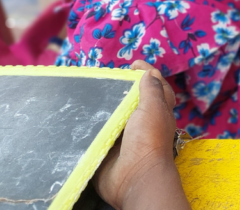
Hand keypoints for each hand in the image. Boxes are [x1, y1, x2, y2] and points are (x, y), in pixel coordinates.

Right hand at [95, 61, 187, 209]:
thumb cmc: (148, 140)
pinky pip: (99, 133)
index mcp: (159, 112)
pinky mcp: (108, 148)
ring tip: (90, 91)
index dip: (147, 73)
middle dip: (123, 88)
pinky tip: (80, 115)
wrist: (134, 176)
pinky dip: (92, 124)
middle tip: (107, 76)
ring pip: (115, 115)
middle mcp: (143, 123)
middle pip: (134, 100)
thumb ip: (151, 90)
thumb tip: (150, 73)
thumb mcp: (153, 109)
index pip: (156, 87)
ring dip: (105, 105)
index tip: (133, 63)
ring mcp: (125, 136)